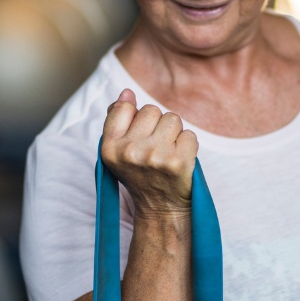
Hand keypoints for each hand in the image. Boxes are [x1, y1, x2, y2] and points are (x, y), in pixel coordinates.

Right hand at [101, 88, 197, 218]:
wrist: (161, 208)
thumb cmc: (141, 174)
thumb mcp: (119, 151)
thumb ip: (118, 119)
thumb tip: (127, 92)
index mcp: (109, 147)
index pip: (124, 107)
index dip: (136, 117)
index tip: (139, 135)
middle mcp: (130, 152)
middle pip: (151, 110)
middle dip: (157, 124)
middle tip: (155, 148)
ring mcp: (155, 156)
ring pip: (173, 119)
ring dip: (174, 133)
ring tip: (168, 152)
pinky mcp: (178, 162)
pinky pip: (190, 135)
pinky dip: (188, 146)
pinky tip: (179, 160)